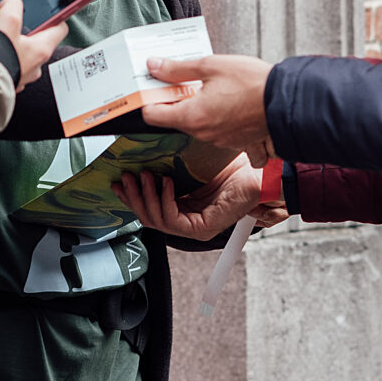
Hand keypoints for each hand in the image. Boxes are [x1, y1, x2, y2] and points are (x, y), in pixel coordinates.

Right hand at [0, 0, 66, 91]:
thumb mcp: (8, 20)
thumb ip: (13, 6)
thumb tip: (12, 2)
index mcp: (41, 49)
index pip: (60, 29)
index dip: (54, 17)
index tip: (46, 10)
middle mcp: (33, 65)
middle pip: (31, 39)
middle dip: (17, 28)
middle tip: (5, 19)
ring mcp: (18, 73)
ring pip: (9, 49)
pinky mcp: (1, 79)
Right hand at [111, 154, 288, 241]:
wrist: (262, 171)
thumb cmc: (236, 165)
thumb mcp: (194, 162)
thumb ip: (172, 163)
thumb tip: (147, 152)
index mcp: (185, 205)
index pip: (150, 207)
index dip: (132, 196)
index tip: (119, 181)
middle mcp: (189, 218)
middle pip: (149, 216)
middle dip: (133, 197)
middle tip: (125, 178)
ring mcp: (196, 226)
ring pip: (157, 221)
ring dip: (145, 197)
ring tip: (143, 176)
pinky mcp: (203, 228)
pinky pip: (173, 220)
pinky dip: (164, 200)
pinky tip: (164, 183)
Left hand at [142, 55, 273, 153]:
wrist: (288, 101)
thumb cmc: (252, 83)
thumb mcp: (210, 66)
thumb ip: (177, 68)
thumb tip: (154, 66)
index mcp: (192, 116)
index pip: (152, 116)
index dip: (148, 100)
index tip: (150, 86)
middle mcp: (202, 133)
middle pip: (173, 118)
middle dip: (173, 99)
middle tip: (180, 78)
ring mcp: (218, 139)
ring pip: (194, 122)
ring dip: (195, 105)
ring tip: (208, 84)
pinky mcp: (233, 140)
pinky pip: (213, 128)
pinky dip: (212, 114)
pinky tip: (223, 97)